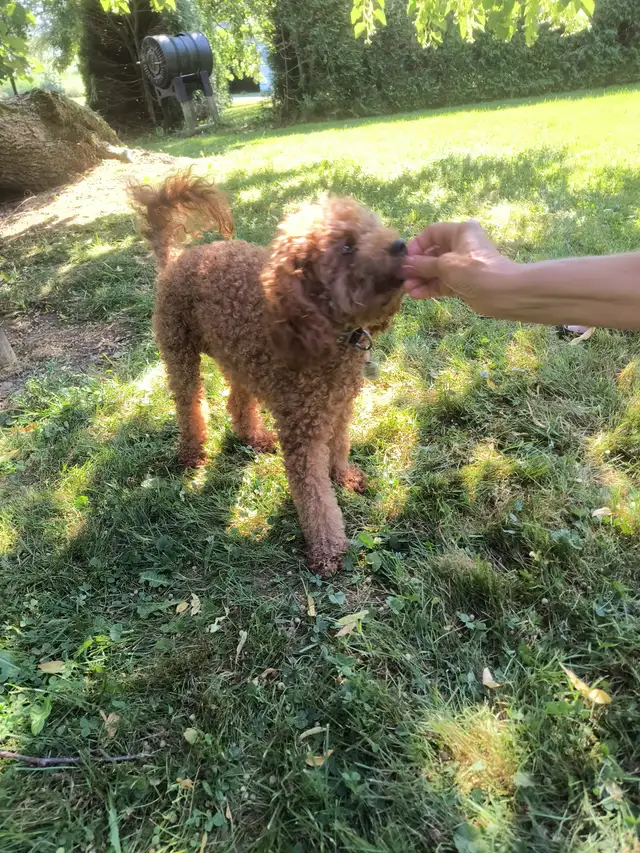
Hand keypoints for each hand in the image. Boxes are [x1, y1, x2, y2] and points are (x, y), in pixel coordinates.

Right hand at [402, 220, 517, 314]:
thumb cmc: (474, 270)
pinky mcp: (462, 282)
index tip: (406, 259)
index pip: (431, 233)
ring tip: (407, 289)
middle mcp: (460, 246)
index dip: (417, 245)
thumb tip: (404, 265)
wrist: (502, 292)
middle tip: (403, 278)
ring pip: (436, 270)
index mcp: (460, 232)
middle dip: (417, 266)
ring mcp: (461, 265)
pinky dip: (430, 288)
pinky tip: (416, 295)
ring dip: (421, 279)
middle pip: (432, 253)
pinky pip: (442, 283)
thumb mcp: (445, 265)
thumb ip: (423, 265)